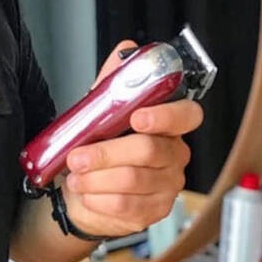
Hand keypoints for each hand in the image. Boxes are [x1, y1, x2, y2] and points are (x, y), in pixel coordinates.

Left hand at [60, 40, 203, 237]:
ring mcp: (167, 185)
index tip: (138, 116)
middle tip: (77, 156)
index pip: (186, 115)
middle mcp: (174, 155)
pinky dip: (100, 198)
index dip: (165, 116)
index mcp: (167, 125)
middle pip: (149, 150)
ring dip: (97, 178)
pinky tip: (87, 193)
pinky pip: (127, 206)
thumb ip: (115, 80)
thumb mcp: (101, 108)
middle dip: (106, 153)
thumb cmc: (97, 144)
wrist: (84, 188)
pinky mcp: (154, 211)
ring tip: (75, 174)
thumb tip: (124, 50)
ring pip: (134, 180)